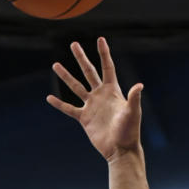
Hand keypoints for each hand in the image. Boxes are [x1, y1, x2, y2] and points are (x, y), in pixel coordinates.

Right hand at [45, 37, 142, 161]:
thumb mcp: (133, 113)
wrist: (120, 149)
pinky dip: (59, 104)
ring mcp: (91, 106)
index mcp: (113, 90)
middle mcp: (101, 95)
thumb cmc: (129, 131)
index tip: (100, 39)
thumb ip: (133, 98)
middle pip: (89, 72)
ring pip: (76, 87)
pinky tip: (49, 98)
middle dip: (81, 58)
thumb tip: (139, 85)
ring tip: (55, 65)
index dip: (104, 53)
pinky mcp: (85, 118)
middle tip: (73, 44)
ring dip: (66, 76)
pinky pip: (69, 109)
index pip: (107, 67)